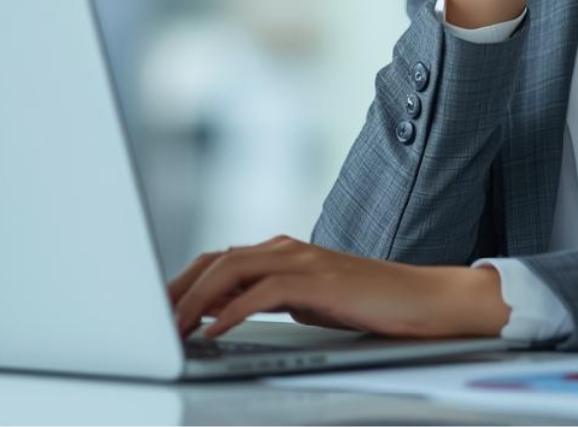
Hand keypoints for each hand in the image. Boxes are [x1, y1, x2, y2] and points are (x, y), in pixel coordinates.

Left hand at [166, 234, 509, 340]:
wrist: (423, 299)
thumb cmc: (369, 303)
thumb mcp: (308, 302)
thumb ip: (268, 300)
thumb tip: (223, 313)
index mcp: (282, 252)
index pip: (219, 259)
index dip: (184, 281)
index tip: (159, 308)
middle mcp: (286, 248)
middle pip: (216, 259)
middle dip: (179, 288)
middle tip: (154, 318)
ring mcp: (302, 260)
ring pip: (232, 268)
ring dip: (197, 299)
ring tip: (175, 326)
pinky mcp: (318, 280)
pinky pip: (263, 291)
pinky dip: (234, 310)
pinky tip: (216, 329)